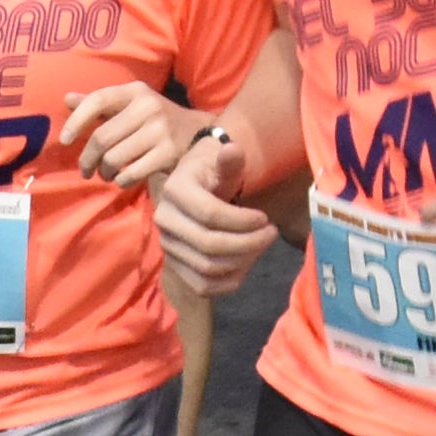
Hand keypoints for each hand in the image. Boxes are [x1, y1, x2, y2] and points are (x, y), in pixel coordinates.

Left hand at [56, 77, 200, 186]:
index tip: (64, 140)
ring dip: (104, 172)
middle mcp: (148, 107)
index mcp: (135, 91)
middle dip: (87, 159)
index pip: (97, 101)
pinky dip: (121, 181)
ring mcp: (160, 131)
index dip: (76, 121)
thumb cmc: (154, 120)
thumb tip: (67, 98)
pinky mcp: (169, 154)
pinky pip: (131, 174)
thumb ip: (100, 104)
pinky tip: (123, 180)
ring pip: (114, 159)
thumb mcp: (130, 105)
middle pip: (102, 138)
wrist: (200, 133)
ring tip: (107, 174)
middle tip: (86, 170)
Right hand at [150, 125, 283, 299]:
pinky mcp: (175, 266)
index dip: (243, 221)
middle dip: (249, 243)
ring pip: (208, 268)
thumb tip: (232, 149)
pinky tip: (247, 263)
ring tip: (261, 245)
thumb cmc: (214, 173)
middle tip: (271, 233)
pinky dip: (229, 281)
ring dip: (243, 261)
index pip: (210, 215)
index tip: (266, 218)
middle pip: (209, 245)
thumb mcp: (223, 162)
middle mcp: (164, 220)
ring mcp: (167, 246)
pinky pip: (203, 286)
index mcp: (174, 190)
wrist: (196, 189)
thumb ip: (230, 161)